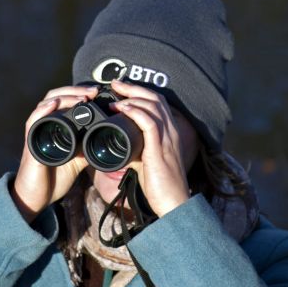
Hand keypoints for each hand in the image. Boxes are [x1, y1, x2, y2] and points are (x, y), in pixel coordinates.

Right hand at [12, 85, 98, 222]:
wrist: (39, 196)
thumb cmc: (56, 177)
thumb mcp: (79, 159)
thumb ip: (89, 147)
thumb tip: (109, 140)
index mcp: (57, 126)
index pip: (66, 100)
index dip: (81, 93)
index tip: (100, 92)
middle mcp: (45, 124)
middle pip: (57, 97)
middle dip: (76, 91)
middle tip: (94, 91)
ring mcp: (37, 131)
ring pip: (46, 104)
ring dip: (64, 97)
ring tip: (81, 97)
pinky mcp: (30, 142)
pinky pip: (33, 122)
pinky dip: (43, 111)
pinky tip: (53, 105)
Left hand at [108, 80, 197, 216]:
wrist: (173, 203)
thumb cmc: (159, 187)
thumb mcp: (145, 163)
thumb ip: (134, 151)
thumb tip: (117, 147)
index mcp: (170, 134)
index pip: (158, 103)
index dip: (140, 93)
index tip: (121, 90)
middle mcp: (171, 132)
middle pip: (156, 98)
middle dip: (134, 88)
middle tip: (115, 84)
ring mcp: (167, 138)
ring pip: (153, 105)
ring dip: (132, 96)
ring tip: (115, 94)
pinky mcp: (160, 148)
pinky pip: (149, 121)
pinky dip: (135, 111)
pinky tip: (122, 108)